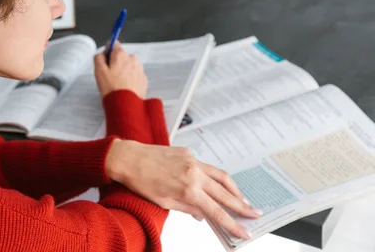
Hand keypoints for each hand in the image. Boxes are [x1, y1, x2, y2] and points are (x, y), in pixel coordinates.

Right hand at [94, 41, 147, 98]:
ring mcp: (140, 69)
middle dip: (115, 63)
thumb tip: (101, 54)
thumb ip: (98, 58)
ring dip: (123, 71)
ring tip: (118, 84)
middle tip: (110, 76)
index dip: (107, 52)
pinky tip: (125, 88)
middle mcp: (132, 59)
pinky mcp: (143, 79)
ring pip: (129, 65)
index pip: (114, 44)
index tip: (105, 62)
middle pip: (121, 56)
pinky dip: (130, 79)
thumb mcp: (98, 71)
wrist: (126, 105)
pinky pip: (135, 75)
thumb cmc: (111, 88)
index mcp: (121, 54)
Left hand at [105, 139, 261, 239]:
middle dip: (242, 206)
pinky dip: (213, 176)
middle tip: (255, 213)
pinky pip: (206, 165)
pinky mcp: (188, 152)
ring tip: (242, 199)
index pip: (216, 211)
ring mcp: (193, 161)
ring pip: (221, 176)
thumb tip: (202, 215)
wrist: (128, 158)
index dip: (233, 223)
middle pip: (225, 194)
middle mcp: (194, 174)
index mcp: (188, 190)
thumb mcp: (164, 202)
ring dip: (234, 189)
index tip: (245, 232)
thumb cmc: (141, 181)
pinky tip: (214, 182)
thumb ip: (187, 209)